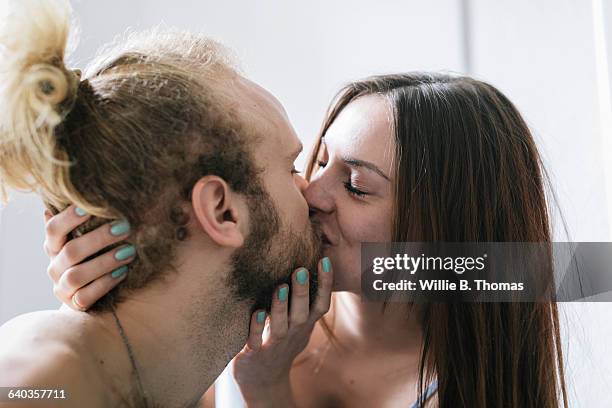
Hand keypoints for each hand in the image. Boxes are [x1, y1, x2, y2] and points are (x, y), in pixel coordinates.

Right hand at [44, 205, 133, 309]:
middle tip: (125, 227)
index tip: (88, 206)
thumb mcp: (88, 237)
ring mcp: (62, 286)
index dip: (69, 217)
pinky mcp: (74, 304)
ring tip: (130, 251)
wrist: (89, 294)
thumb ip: (88, 221)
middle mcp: (54, 265)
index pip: (54, 229)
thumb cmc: (94, 256)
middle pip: (71, 251)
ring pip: (77, 275)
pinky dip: (105, 283)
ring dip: (105, 262)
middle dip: (99, 238)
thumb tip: (93, 189)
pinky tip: (123, 272)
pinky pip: (86, 296)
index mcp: (54, 245)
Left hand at [233, 258, 332, 404]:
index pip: (320, 304)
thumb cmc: (280, 340)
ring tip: (280, 287)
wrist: (262, 379)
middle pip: (302, 313)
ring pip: (280, 326)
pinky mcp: (254, 353)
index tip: (324, 261)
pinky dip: (255, 328)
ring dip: (280, 307)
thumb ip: (303, 299)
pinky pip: (255, 341)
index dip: (325, 284)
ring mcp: (274, 344)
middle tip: (300, 270)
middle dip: (302, 292)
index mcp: (304, 324)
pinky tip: (256, 312)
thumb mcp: (298, 322)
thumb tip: (307, 262)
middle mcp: (292, 333)